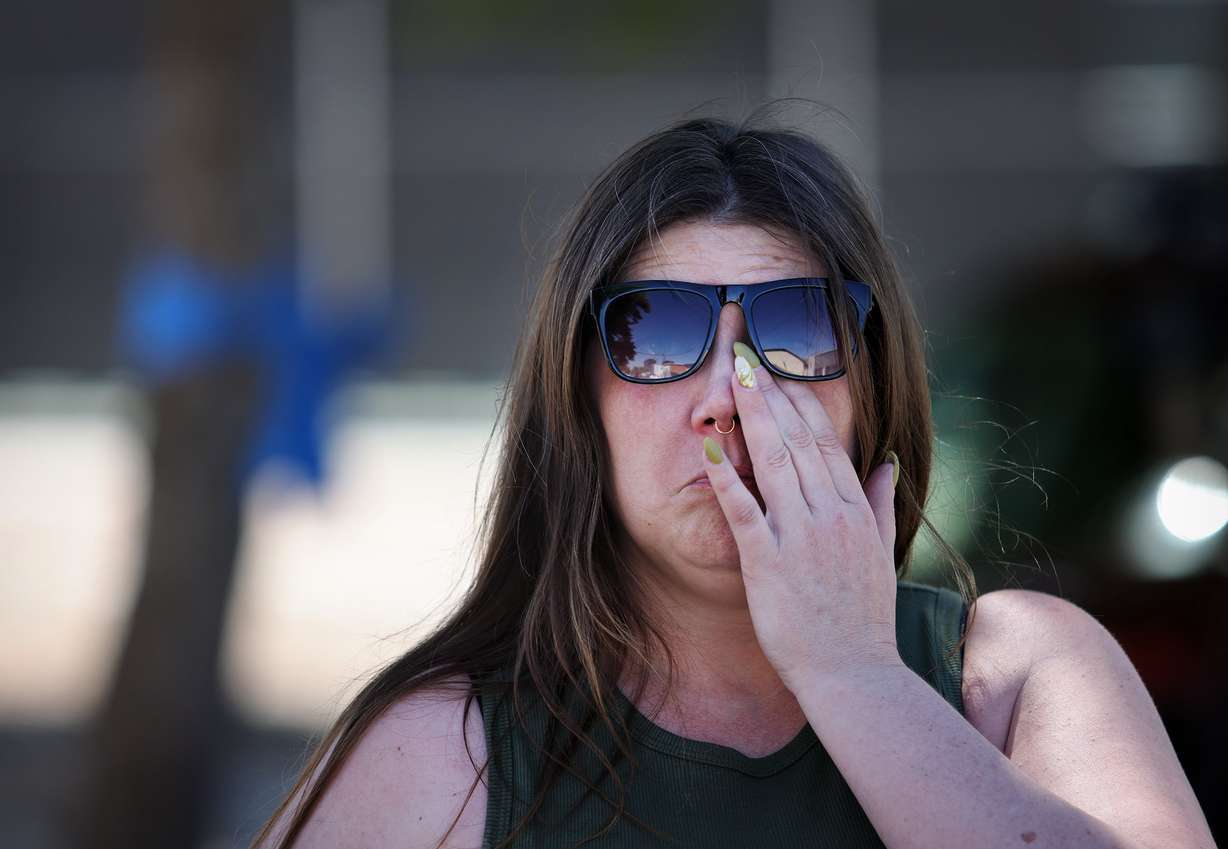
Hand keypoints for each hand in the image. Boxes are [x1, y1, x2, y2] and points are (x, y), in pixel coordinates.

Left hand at [702, 342, 902, 692]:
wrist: (855, 673)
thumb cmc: (864, 617)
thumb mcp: (881, 552)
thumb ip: (880, 502)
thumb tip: (884, 461)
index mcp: (855, 509)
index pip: (825, 441)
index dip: (799, 401)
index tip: (780, 372)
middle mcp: (829, 515)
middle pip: (798, 440)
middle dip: (771, 394)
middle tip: (747, 358)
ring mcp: (799, 537)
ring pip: (774, 462)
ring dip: (753, 417)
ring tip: (733, 380)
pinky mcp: (768, 564)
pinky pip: (744, 512)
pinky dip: (726, 479)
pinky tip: (709, 448)